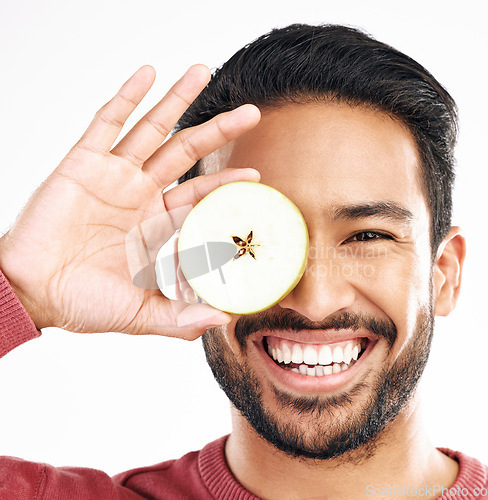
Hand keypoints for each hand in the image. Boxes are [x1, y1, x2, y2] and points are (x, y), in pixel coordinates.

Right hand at [0, 65, 260, 338]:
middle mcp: (138, 194)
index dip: (225, 181)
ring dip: (177, 100)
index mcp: (154, 223)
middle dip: (218, 130)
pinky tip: (146, 75)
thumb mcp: (140, 313)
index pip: (198, 193)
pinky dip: (126, 98)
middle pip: (186, 152)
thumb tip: (220, 320)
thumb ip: (179, 318)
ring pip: (152, 129)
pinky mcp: (82, 164)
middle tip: (252, 112)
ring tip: (203, 71)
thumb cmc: (81, 302)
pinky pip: (105, 123)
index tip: (255, 172)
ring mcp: (112, 176)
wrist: (32, 292)